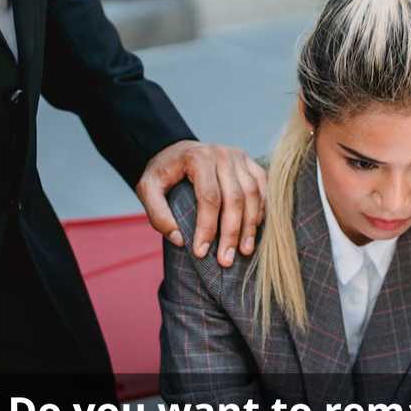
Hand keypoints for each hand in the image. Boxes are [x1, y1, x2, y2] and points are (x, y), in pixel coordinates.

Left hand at [135, 140, 266, 266]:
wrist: (177, 150)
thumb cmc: (164, 172)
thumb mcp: (147, 189)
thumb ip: (158, 214)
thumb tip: (180, 240)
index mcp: (198, 158)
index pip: (209, 198)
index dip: (207, 228)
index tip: (201, 252)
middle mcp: (223, 154)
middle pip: (234, 198)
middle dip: (231, 233)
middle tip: (226, 260)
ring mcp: (239, 157)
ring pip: (253, 195)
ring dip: (250, 226)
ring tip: (244, 251)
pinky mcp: (250, 163)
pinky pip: (263, 188)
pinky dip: (262, 210)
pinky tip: (255, 230)